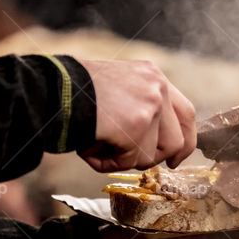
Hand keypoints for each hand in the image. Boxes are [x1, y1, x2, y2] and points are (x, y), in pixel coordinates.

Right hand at [77, 59, 195, 171]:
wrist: (52, 90)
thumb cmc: (74, 94)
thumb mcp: (115, 89)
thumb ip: (137, 108)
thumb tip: (152, 145)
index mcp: (152, 75)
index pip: (186, 113)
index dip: (184, 141)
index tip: (175, 159)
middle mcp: (157, 86)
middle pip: (177, 140)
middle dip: (155, 158)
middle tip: (131, 161)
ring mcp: (150, 105)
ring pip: (152, 155)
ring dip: (125, 159)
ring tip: (99, 145)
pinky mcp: (137, 124)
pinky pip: (131, 160)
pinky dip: (109, 163)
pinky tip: (91, 148)